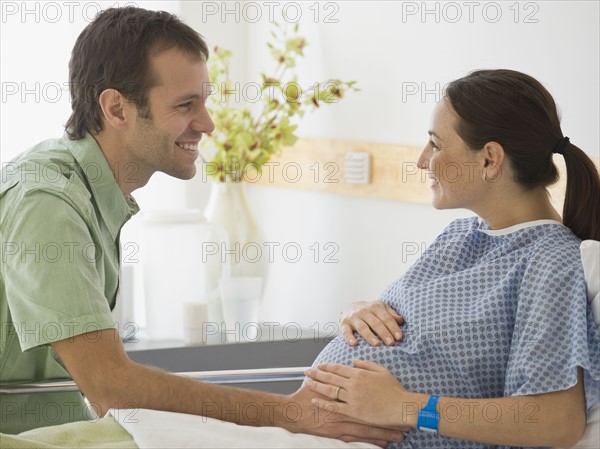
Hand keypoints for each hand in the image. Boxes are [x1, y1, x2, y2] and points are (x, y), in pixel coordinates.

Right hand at [284, 382, 405, 447]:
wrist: (293, 412)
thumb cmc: (305, 398)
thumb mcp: (324, 382)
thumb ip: (336, 376)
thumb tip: (351, 366)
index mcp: (343, 392)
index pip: (367, 396)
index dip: (382, 400)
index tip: (397, 402)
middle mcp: (346, 407)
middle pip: (371, 413)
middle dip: (388, 418)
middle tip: (403, 422)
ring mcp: (343, 421)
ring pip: (368, 427)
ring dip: (384, 431)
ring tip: (398, 434)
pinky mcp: (338, 432)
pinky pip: (359, 437)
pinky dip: (371, 439)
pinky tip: (382, 442)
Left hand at [305, 359, 419, 428]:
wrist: (401, 406)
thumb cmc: (394, 389)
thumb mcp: (382, 371)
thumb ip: (366, 364)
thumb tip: (354, 361)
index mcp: (360, 374)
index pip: (338, 368)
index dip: (327, 367)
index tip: (319, 365)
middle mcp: (353, 384)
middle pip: (330, 378)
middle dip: (317, 374)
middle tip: (306, 371)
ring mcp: (352, 398)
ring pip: (330, 390)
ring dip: (317, 386)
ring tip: (307, 382)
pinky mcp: (354, 411)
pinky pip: (335, 407)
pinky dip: (323, 403)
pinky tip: (315, 400)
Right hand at [340, 301, 403, 346]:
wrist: (349, 307)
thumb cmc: (370, 311)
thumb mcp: (381, 308)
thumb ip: (391, 314)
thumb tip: (401, 320)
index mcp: (375, 306)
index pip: (386, 318)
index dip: (393, 327)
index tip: (399, 337)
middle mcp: (364, 311)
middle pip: (375, 323)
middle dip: (384, 333)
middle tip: (391, 343)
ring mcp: (353, 317)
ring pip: (362, 327)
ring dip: (369, 336)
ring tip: (377, 344)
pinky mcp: (343, 324)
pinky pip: (346, 331)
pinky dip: (349, 337)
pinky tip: (354, 344)